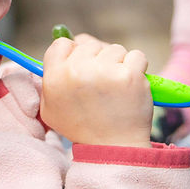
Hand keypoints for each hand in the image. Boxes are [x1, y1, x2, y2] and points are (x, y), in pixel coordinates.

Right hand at [39, 33, 153, 147]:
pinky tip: (131, 85)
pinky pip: (137, 56)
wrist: (113, 148)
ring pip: (115, 49)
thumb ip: (51, 76)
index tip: (82, 66)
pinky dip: (137, 68)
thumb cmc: (83, 127)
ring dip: (119, 64)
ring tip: (116, 88)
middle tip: (102, 84)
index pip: (62, 44)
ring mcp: (105, 72)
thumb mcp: (52, 108)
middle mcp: (77, 72)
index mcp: (55, 78)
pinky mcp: (130, 75)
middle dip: (98, 60)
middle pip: (90, 45)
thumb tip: (66, 40)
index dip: (74, 53)